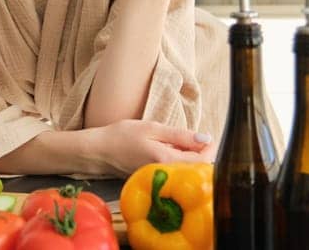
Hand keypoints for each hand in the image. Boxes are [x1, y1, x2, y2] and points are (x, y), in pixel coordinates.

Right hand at [89, 119, 215, 176]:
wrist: (98, 151)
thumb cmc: (122, 136)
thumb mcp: (153, 128)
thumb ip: (180, 135)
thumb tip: (206, 139)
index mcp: (167, 161)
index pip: (202, 161)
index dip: (210, 149)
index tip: (207, 137)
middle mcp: (165, 175)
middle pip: (197, 169)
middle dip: (202, 154)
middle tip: (194, 138)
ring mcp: (160, 179)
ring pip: (186, 171)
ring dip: (190, 157)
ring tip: (180, 142)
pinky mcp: (155, 179)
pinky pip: (175, 172)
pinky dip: (179, 161)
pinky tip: (170, 151)